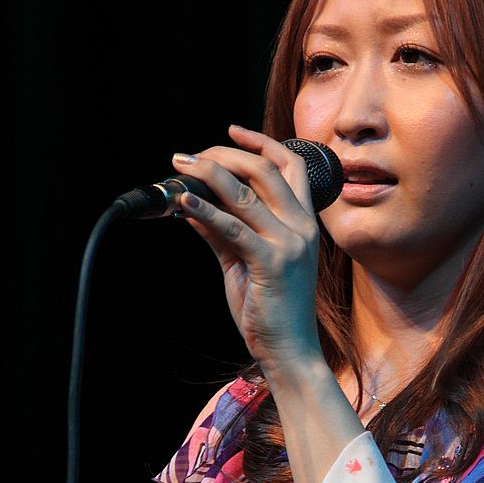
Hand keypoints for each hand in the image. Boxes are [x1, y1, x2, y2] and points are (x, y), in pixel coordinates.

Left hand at [173, 125, 321, 375]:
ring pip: (247, 192)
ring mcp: (289, 244)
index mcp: (303, 223)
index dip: (261, 143)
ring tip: (180, 167)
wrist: (289, 351)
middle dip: (224, 155)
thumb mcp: (243, 262)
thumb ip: (222, 232)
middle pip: (265, 169)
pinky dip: (205, 210)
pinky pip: (233, 227)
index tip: (231, 131)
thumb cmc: (270, 310)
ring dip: (208, 174)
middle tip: (190, 157)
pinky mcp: (271, 263)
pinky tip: (183, 203)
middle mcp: (301, 227)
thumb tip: (191, 204)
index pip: (290, 165)